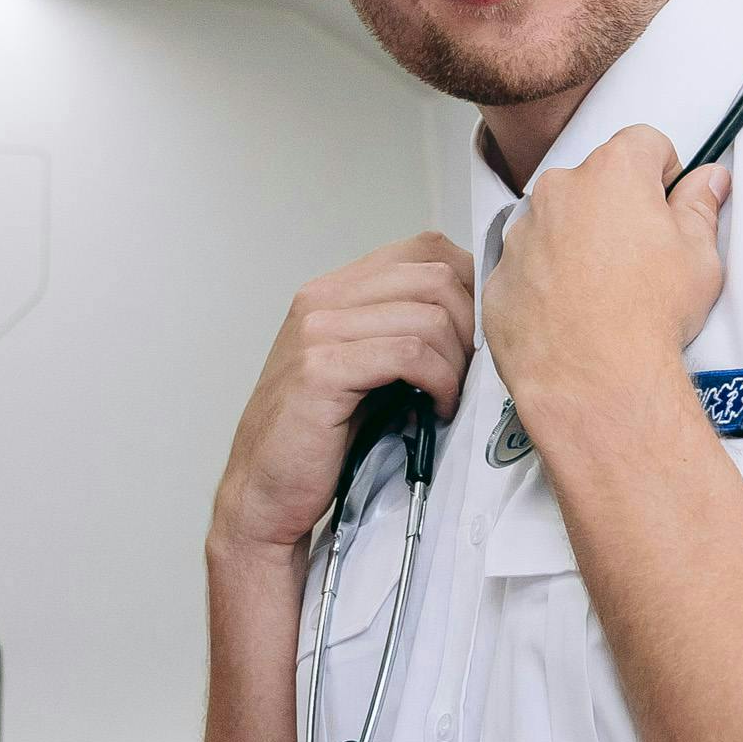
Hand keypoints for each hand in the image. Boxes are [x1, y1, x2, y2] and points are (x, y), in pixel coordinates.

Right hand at [213, 234, 477, 559]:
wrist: (263, 493)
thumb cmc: (318, 438)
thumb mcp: (363, 368)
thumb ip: (400, 330)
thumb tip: (476, 317)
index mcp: (334, 290)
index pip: (424, 248)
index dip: (469, 284)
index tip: (479, 333)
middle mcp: (322, 299)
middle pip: (434, 276)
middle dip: (470, 326)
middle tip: (470, 372)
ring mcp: (317, 331)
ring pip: (428, 316)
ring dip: (456, 362)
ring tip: (449, 396)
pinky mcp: (321, 370)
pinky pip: (409, 354)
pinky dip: (439, 382)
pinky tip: (436, 409)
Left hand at [486, 128, 730, 445]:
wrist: (597, 380)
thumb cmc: (648, 317)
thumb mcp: (699, 257)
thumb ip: (701, 207)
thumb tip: (708, 182)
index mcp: (613, 173)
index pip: (643, 144)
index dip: (662, 172)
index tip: (667, 201)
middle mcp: (559, 193)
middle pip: (595, 183)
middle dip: (617, 209)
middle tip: (641, 257)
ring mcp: (522, 234)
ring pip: (556, 224)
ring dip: (578, 244)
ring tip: (605, 293)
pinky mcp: (500, 277)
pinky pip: (526, 266)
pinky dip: (546, 282)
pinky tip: (573, 314)